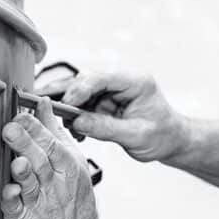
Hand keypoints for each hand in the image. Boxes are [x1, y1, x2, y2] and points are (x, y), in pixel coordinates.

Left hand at [0, 98, 96, 218]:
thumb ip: (56, 133)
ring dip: (22, 172)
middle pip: (39, 160)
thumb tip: (44, 105)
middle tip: (11, 127)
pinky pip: (15, 209)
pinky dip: (11, 200)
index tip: (22, 113)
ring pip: (29, 184)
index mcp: (67, 168)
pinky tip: (8, 191)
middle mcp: (53, 184)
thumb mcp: (72, 164)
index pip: (52, 143)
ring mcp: (38, 203)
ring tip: (16, 160)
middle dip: (25, 143)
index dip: (36, 128)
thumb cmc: (70, 200)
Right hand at [44, 72, 189, 162]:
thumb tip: (77, 123)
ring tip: (60, 123)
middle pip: (86, 80)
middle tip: (46, 108)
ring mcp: (112, 91)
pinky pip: (83, 104)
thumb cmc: (162, 136)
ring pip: (80, 91)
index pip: (101, 78)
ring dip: (68, 107)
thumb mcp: (136, 136)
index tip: (65, 106)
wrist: (171, 140)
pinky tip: (72, 129)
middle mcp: (121, 82)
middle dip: (66, 95)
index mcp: (136, 82)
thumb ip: (106, 128)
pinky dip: (74, 116)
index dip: (79, 90)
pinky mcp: (105, 102)